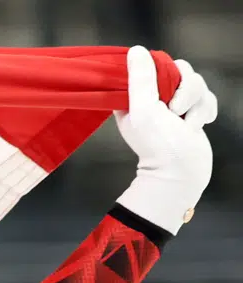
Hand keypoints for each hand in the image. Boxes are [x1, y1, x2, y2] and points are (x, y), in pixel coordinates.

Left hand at [114, 45, 215, 234]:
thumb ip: (141, 80)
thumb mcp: (144, 110)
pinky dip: (206, 111)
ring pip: (196, 83)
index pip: (151, 65)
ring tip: (186, 124)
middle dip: (185, 90)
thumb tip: (137, 50)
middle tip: (175, 111)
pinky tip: (196, 127)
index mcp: (134, 95)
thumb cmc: (159, 145)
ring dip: (195, 104)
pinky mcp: (191, 112)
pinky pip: (208, 97)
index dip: (162, 73)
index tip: (162, 91)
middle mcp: (152, 97)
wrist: (182, 173)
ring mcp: (173, 104)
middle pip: (179, 70)